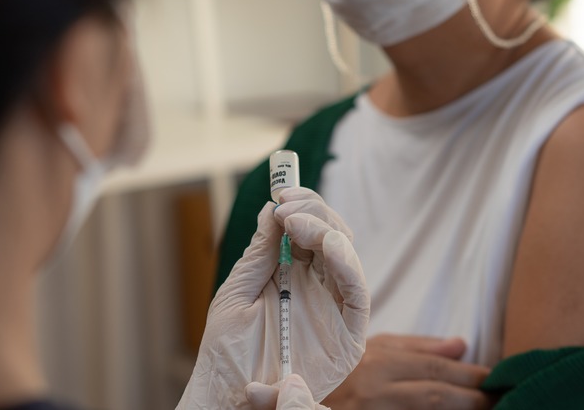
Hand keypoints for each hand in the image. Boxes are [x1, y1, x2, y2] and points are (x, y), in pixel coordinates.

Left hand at [177, 189, 369, 408]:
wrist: (226, 393)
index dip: (303, 206)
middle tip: (287, 208)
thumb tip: (273, 207)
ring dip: (327, 231)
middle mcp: (320, 289)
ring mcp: (335, 310)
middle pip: (335, 237)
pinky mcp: (348, 336)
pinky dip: (348, 265)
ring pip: (349, 258)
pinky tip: (329, 245)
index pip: (312, 231)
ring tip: (297, 223)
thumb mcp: (239, 289)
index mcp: (295, 276)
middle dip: (315, 212)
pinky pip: (358, 295)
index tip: (282, 193)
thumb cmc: (226, 348)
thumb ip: (260, 251)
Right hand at [322, 334, 492, 408]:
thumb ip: (418, 347)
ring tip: (485, 409)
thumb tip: (462, 346)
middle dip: (473, 397)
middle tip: (500, 398)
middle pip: (435, 394)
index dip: (469, 375)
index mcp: (376, 361)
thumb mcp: (373, 349)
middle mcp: (374, 389)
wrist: (303, 400)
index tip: (495, 378)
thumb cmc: (341, 371)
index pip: (434, 368)